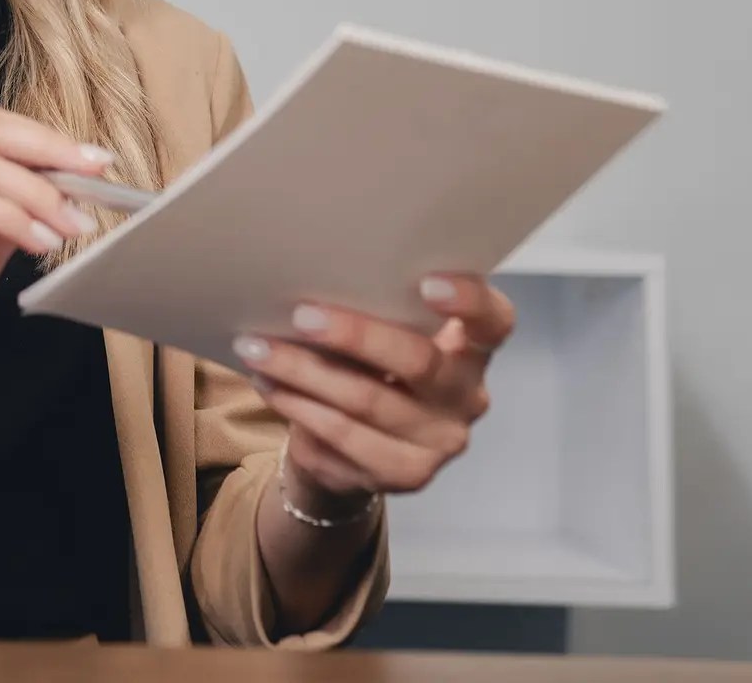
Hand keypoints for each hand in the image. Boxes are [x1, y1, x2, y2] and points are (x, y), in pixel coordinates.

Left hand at [233, 274, 514, 508]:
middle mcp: (466, 397)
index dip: (470, 300)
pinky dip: (298, 405)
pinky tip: (268, 383)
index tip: (427, 282)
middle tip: (300, 314)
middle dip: (354, 333)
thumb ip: (373, 312)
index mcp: (471, 350)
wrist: (350, 448)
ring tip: (258, 347)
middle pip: (418, 359)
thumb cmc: (366, 368)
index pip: (494, 322)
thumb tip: (310, 277)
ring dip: (304, 370)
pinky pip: (343, 435)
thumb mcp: (381, 337)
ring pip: (367, 400)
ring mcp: (441, 442)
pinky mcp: (407, 475)